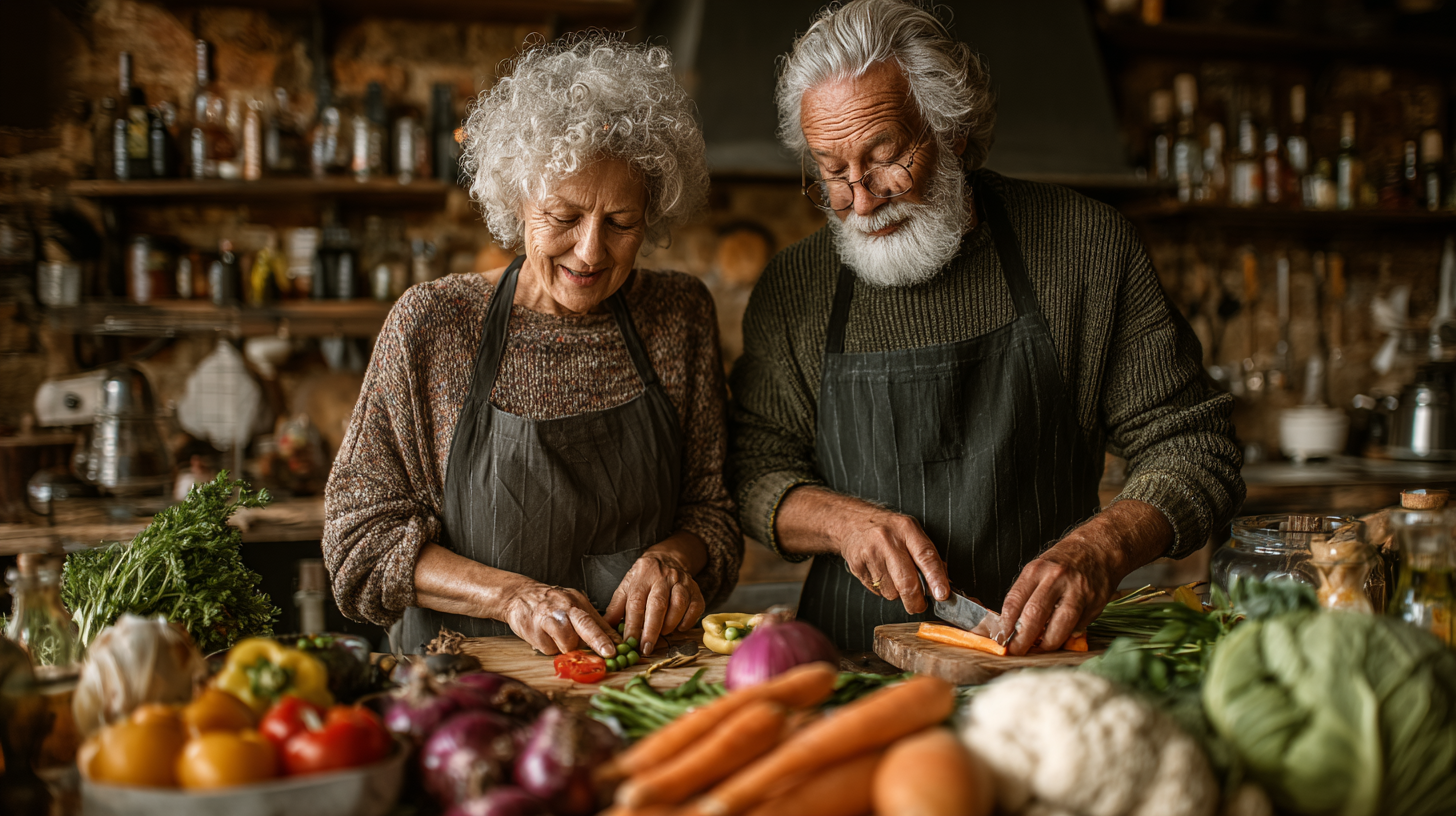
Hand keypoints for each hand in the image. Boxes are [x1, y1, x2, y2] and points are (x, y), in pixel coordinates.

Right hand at [500, 579, 616, 657]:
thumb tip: (615, 640)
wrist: (519, 595)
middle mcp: (564, 608)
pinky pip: (550, 650)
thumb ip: (594, 623)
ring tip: (557, 636)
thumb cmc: (551, 604)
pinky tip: (544, 636)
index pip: (596, 620)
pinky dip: (550, 648)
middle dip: (598, 640)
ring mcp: (549, 619)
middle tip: (608, 653)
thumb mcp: (574, 606)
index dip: (607, 636)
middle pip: (585, 624)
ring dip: (566, 647)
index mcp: (577, 602)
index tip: (618, 648)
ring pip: (567, 643)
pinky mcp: (534, 631)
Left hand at [604, 546, 705, 656]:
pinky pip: (695, 607)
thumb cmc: (643, 579)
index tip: (629, 643)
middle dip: (651, 630)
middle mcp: (663, 578)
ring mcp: (681, 582)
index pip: (636, 603)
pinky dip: (687, 621)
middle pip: (658, 605)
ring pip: (678, 605)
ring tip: (663, 635)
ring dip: (670, 624)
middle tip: (646, 648)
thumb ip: (616, 607)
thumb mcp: (626, 587)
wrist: (667, 559)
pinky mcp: (696, 589)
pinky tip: (679, 627)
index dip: (632, 625)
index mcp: (642, 577)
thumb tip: (605, 629)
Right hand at [834, 502, 949, 614]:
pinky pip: (876, 591)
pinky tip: (879, 574)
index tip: (942, 595)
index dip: (936, 578)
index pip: (925, 556)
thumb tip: (943, 583)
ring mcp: (870, 554)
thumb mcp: (910, 532)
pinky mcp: (857, 566)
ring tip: (893, 576)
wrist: (851, 521)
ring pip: (891, 592)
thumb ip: (927, 555)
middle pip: (906, 582)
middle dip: (916, 601)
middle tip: (919, 605)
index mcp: (906, 529)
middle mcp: (887, 541)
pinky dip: (882, 589)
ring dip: (897, 593)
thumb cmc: (887, 529)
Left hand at [998, 500, 1171, 655]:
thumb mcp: (1039, 570)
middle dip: (1023, 639)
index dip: (1006, 624)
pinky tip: (1062, 636)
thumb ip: (1028, 595)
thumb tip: (1014, 627)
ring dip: (1048, 643)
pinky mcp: (1095, 602)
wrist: (1099, 548)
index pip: (1015, 600)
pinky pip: (1079, 625)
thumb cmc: (1064, 562)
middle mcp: (1056, 579)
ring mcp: (1077, 591)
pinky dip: (1068, 634)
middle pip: (1034, 615)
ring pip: (1060, 625)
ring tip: (1040, 649)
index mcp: (1036, 570)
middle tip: (1016, 651)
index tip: (1002, 638)